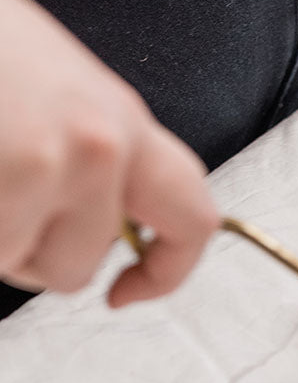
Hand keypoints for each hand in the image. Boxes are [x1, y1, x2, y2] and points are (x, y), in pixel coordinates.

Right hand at [0, 0, 218, 306]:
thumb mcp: (62, 94)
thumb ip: (95, 161)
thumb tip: (107, 228)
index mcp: (127, 124)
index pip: (193, 219)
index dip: (167, 271)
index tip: (130, 288)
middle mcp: (106, 145)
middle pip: (80, 264)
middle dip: (31, 252)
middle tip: (1, 199)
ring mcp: (55, 162)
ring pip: (20, 262)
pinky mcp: (15, 174)